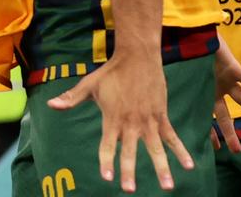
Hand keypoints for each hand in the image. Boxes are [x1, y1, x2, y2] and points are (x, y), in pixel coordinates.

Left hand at [48, 53, 193, 192]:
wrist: (138, 56)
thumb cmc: (111, 72)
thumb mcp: (89, 85)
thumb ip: (71, 98)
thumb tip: (50, 105)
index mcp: (112, 117)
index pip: (107, 144)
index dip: (106, 161)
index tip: (107, 178)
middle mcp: (131, 122)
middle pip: (130, 151)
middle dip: (129, 171)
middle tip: (129, 189)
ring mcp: (148, 120)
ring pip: (156, 149)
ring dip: (162, 168)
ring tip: (168, 187)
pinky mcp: (161, 115)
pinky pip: (172, 137)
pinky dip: (181, 151)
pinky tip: (189, 166)